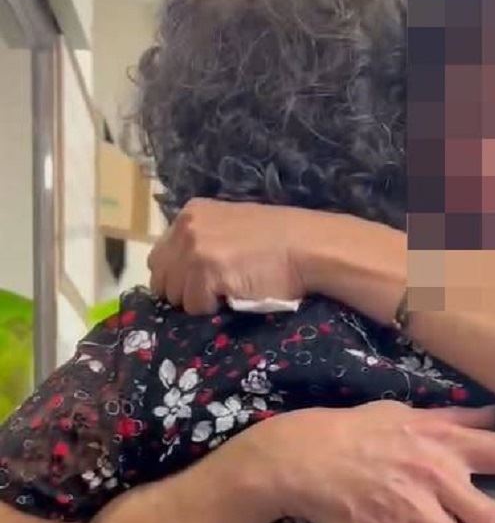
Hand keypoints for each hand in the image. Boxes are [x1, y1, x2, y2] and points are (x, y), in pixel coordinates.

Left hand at [148, 199, 307, 313]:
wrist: (307, 248)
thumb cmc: (279, 242)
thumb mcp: (233, 227)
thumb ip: (204, 240)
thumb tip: (185, 272)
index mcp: (191, 213)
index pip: (160, 256)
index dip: (176, 276)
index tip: (197, 286)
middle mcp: (187, 228)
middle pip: (161, 278)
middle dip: (181, 292)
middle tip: (210, 296)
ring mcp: (194, 249)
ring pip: (176, 295)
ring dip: (198, 303)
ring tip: (227, 294)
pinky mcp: (205, 271)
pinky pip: (195, 306)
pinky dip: (212, 309)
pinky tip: (235, 297)